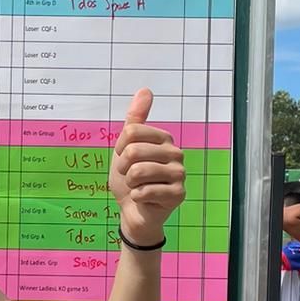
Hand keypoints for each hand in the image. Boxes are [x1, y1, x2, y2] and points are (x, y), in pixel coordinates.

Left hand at [109, 88, 185, 243]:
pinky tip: (144, 199)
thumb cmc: (130, 179)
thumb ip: (135, 120)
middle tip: (130, 177)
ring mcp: (179, 174)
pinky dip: (137, 197)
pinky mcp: (179, 194)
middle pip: (134, 151)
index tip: (123, 158)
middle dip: (123, 168)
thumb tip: (146, 89)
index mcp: (164, 139)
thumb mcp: (125, 147)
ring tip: (137, 187)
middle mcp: (176, 153)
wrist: (133, 210)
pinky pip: (145, 191)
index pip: (132, 131)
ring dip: (130, 183)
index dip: (120, 148)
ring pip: (139, 171)